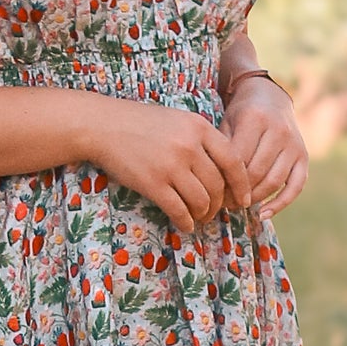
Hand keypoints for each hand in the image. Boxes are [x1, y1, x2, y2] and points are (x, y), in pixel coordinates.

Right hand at [86, 98, 250, 230]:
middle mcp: (189, 146)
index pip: (233, 161)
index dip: (242, 185)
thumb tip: (223, 172)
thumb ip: (201, 139)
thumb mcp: (178, 120)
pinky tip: (185, 224)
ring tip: (198, 218)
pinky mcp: (152, 183)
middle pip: (218, 185)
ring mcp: (171, 165)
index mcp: (199, 127)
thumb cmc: (140, 123)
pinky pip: (178, 210)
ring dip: (203, 215)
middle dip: (219, 204)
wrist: (102, 125)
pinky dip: (185, 222)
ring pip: (201, 200)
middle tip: (214, 212)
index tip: (244, 199)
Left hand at [223, 72, 308, 211]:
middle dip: (238, 192)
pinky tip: (264, 215)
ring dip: (255, 199)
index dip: (225, 180)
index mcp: (255, 119)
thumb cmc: (241, 114)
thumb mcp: (227, 122)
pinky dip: (280, 203)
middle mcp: (279, 131)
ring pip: (273, 181)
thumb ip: (222, 149)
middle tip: (223, 203)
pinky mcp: (303, 156)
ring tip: (238, 205)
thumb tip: (211, 185)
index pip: (238, 159)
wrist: (270, 97)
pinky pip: (296, 186)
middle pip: (256, 172)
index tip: (212, 192)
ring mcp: (294, 145)